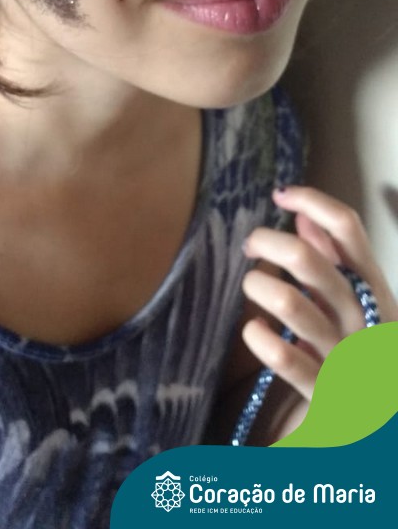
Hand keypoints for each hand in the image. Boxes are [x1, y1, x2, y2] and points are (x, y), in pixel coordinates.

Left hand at [240, 186, 397, 400]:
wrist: (369, 430)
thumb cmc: (350, 354)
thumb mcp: (349, 305)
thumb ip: (332, 261)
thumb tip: (303, 217)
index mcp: (375, 289)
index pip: (350, 229)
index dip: (314, 202)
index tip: (280, 194)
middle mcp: (365, 319)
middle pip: (312, 261)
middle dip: (270, 244)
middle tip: (251, 246)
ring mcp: (347, 358)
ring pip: (292, 304)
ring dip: (259, 287)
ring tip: (250, 286)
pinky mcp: (324, 395)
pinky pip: (284, 357)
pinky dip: (259, 337)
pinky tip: (253, 329)